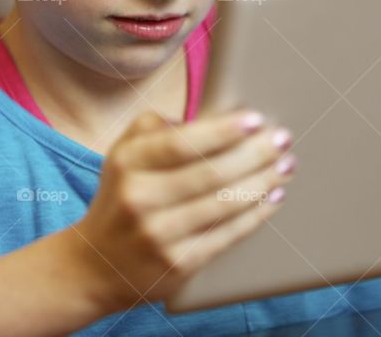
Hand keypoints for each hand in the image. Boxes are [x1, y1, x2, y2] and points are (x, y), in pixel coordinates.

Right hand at [69, 109, 295, 312]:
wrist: (96, 266)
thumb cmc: (122, 196)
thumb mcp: (124, 154)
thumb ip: (157, 128)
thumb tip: (213, 115)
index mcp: (128, 162)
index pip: (181, 142)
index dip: (223, 131)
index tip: (255, 119)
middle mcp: (139, 198)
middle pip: (211, 172)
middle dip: (255, 154)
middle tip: (282, 140)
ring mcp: (158, 234)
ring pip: (225, 203)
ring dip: (263, 182)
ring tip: (285, 166)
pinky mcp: (177, 264)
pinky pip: (227, 235)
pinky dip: (255, 214)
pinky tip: (272, 198)